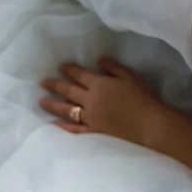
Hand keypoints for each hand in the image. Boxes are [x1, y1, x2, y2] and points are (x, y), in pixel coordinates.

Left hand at [39, 56, 164, 145]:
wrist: (149, 124)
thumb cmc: (143, 98)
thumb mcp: (131, 76)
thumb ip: (114, 67)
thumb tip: (99, 59)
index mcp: (100, 85)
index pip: (80, 75)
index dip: (70, 70)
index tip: (60, 66)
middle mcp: (90, 100)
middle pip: (69, 91)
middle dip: (55, 85)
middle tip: (43, 82)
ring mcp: (90, 117)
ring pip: (67, 109)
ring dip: (53, 104)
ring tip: (41, 101)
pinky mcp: (94, 131)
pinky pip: (74, 129)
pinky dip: (63, 126)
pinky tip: (53, 124)